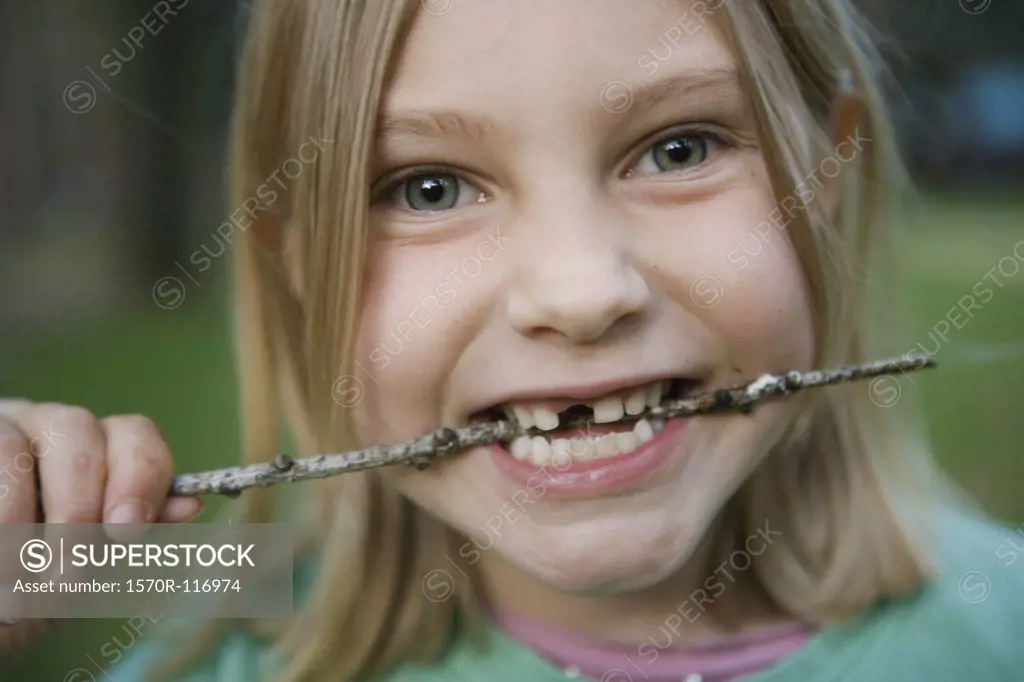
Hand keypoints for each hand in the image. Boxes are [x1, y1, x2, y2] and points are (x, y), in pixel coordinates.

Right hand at [0, 399, 202, 651]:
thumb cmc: (51, 559)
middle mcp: (53, 425)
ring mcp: (3, 431)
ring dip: (17, 526)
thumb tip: (189, 506)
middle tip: (68, 575)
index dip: (137, 478)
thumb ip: (139, 527)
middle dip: (75, 509)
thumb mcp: (97, 549)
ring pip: (10, 451)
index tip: (126, 531)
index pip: (134, 435)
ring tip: (19, 590)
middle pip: (76, 432)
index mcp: (102, 443)